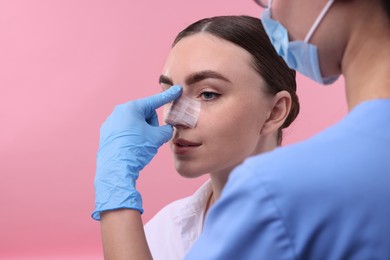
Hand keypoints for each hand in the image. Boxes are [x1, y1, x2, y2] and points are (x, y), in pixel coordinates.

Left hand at [92, 86, 181, 219]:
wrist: (117, 169)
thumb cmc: (137, 149)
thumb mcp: (158, 137)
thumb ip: (166, 129)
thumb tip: (166, 129)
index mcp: (132, 108)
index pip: (155, 101)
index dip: (169, 96)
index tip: (178, 89)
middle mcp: (119, 112)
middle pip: (145, 114)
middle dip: (151, 125)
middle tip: (151, 138)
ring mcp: (111, 123)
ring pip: (135, 123)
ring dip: (142, 132)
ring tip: (140, 146)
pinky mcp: (107, 134)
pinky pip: (125, 132)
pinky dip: (132, 138)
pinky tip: (132, 148)